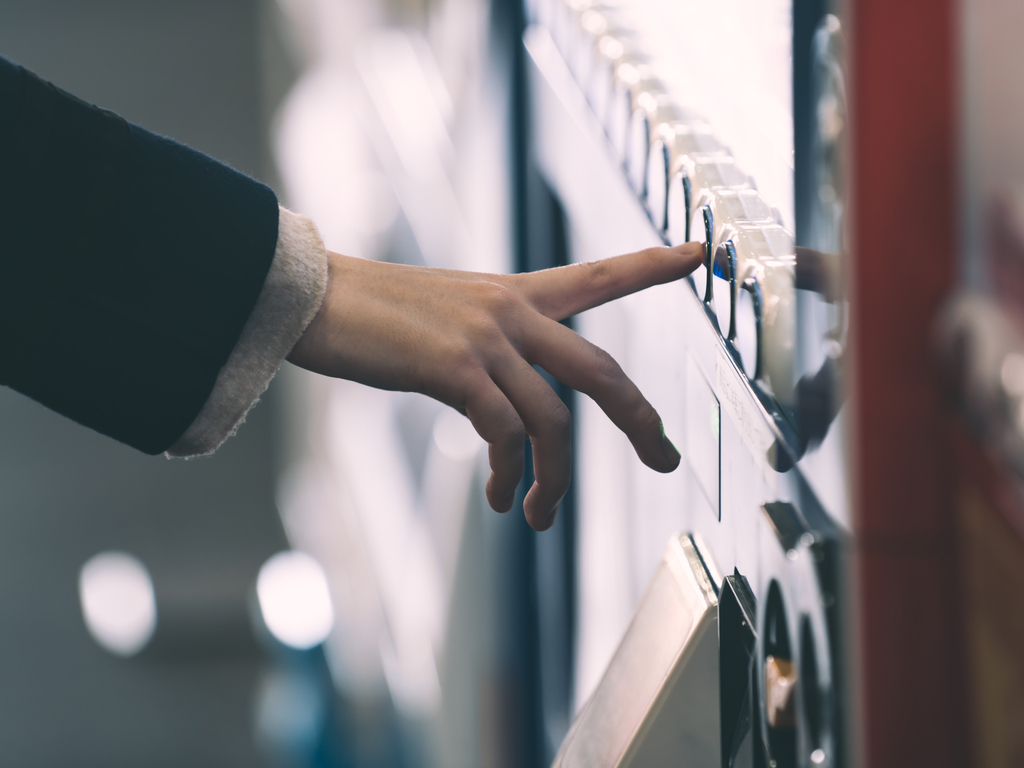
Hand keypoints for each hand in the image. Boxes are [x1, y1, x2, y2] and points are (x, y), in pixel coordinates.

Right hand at [287, 242, 702, 529]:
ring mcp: (485, 338)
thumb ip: (491, 353)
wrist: (313, 298)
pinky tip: (498, 494)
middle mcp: (510, 311)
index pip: (598, 276)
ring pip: (553, 421)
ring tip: (538, 516)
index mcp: (514, 294)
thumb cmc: (372, 314)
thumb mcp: (447, 319)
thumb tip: (511, 421)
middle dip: (639, 419)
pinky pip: (506, 433)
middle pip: (600, 369)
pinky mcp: (455, 369)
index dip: (652, 266)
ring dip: (553, 480)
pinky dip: (508, 473)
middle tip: (665, 458)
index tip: (700, 253)